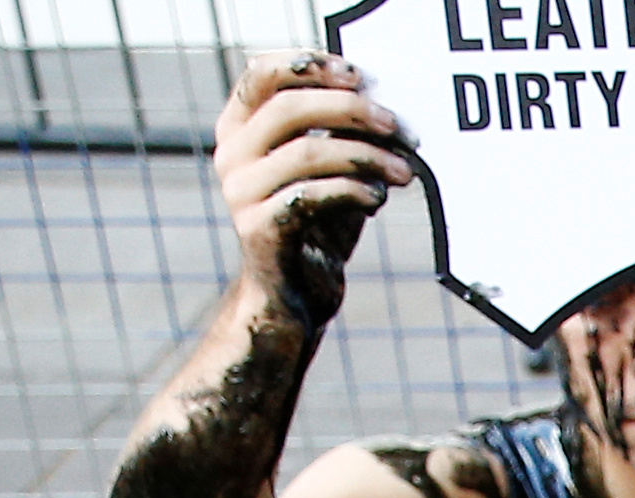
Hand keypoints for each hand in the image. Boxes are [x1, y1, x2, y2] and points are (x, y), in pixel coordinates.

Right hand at [215, 54, 411, 324]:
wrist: (295, 293)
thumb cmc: (316, 224)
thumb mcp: (329, 168)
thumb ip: (341, 132)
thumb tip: (382, 103)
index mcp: (239, 128)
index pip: (262, 74)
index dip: (309, 66)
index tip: (359, 75)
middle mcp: (231, 155)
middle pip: (289, 107)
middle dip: (352, 110)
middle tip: (397, 126)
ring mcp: (239, 193)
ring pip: (307, 151)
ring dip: (366, 156)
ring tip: (404, 171)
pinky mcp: (259, 229)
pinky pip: (312, 196)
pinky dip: (353, 191)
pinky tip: (378, 198)